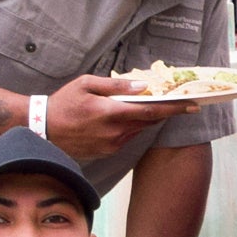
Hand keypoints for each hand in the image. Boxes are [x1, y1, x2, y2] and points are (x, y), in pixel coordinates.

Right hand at [45, 75, 196, 159]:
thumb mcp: (86, 84)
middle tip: (178, 102)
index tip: (193, 106)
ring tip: (149, 105)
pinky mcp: (108, 152)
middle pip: (149, 121)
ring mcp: (112, 144)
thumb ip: (115, 85)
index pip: (151, 111)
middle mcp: (115, 132)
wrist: (43, 130)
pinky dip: (132, 127)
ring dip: (147, 118)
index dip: (174, 109)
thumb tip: (142, 86)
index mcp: (111, 113)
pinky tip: (126, 117)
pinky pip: (128, 137)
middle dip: (164, 112)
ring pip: (139, 130)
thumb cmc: (63, 102)